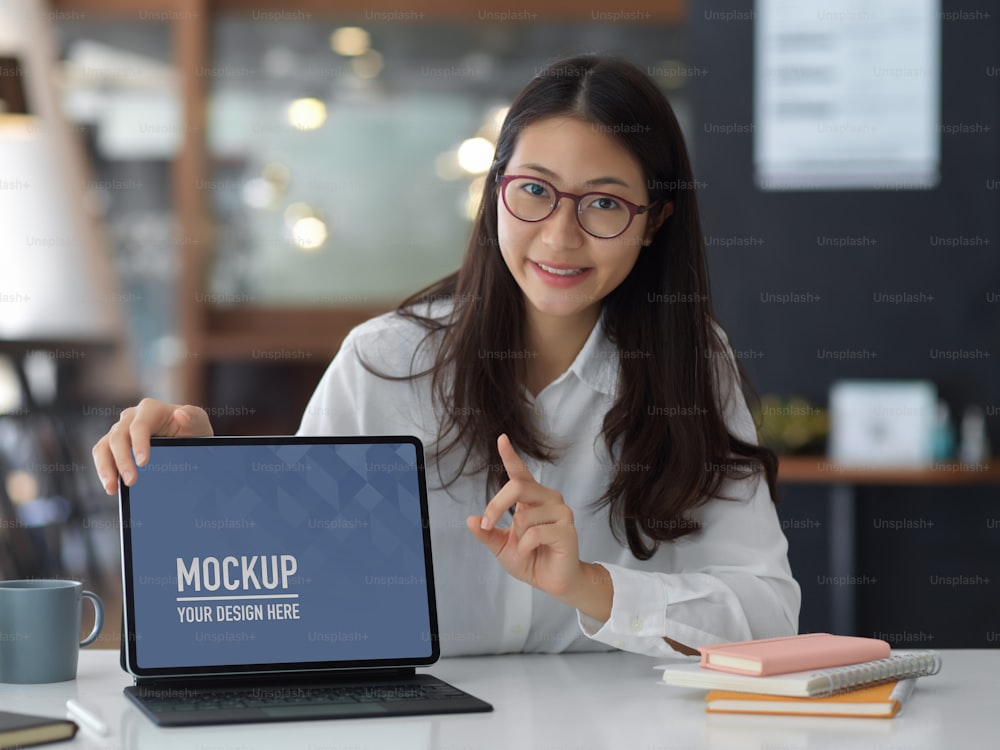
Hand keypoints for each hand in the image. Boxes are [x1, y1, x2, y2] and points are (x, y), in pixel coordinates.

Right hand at [91, 398, 212, 494]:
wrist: (188, 439)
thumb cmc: (192, 428)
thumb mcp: (199, 422)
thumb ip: (193, 416)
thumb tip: (181, 414)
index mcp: (150, 409)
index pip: (139, 426)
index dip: (139, 444)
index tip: (143, 463)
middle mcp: (131, 417)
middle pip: (118, 437)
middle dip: (122, 460)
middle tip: (131, 481)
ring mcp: (120, 430)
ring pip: (103, 446)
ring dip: (105, 468)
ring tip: (112, 488)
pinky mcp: (113, 445)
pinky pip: (102, 456)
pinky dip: (104, 471)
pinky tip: (112, 487)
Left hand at [466, 434, 586, 600]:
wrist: (551, 582)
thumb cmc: (529, 559)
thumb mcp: (500, 546)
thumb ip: (486, 533)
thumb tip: (470, 520)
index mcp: (531, 498)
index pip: (520, 473)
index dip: (510, 455)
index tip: (501, 439)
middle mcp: (548, 498)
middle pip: (517, 487)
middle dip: (496, 506)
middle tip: (487, 525)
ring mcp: (561, 512)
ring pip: (524, 516)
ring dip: (518, 537)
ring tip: (529, 547)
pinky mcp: (567, 529)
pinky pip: (535, 534)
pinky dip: (526, 547)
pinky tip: (534, 552)